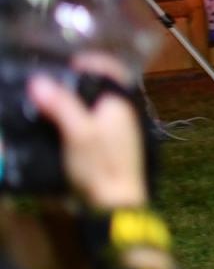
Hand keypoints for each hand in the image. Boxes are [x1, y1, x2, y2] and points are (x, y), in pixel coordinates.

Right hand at [27, 57, 145, 209]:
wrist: (114, 206)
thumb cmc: (100, 166)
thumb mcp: (78, 132)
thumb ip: (61, 105)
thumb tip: (38, 80)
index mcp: (120, 105)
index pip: (111, 70)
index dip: (89, 62)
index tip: (63, 63)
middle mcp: (120, 115)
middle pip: (97, 89)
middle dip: (73, 84)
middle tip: (44, 82)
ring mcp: (113, 133)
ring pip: (90, 108)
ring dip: (69, 103)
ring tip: (41, 101)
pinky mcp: (103, 149)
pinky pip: (86, 126)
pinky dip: (70, 122)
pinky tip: (50, 126)